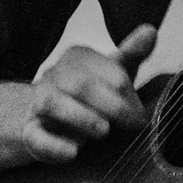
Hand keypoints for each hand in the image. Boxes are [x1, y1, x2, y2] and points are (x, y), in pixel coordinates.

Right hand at [0, 24, 156, 173]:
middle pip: (80, 84)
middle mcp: (54, 76)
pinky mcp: (31, 133)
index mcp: (76, 57)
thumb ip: (131, 54)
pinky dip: (54, 145)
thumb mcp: (112, 74)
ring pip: (52, 103)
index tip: (142, 114)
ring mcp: (39, 104)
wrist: (50, 120)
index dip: (128, 93)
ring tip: (103, 131)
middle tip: (134, 125)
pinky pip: (36, 136)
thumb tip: (151, 31)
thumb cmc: (90, 95)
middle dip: (112, 105)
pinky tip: (74, 152)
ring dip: (81, 118)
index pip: (106, 68)